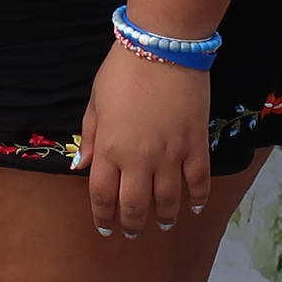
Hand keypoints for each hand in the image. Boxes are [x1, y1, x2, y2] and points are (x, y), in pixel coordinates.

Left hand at [78, 41, 212, 237]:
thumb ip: (91, 136)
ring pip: (167, 200)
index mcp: (110, 149)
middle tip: (132, 233)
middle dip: (132, 224)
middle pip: (134, 205)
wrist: (163, 48)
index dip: (103, 216)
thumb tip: (83, 166)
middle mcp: (138, 159)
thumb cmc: (122, 71)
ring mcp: (170, 155)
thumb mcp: (95, 101)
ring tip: (163, 224)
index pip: (103, 195)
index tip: (105, 228)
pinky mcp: (196, 145)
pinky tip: (194, 207)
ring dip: (164, 217)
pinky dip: (197, 198)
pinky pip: (198, 181)